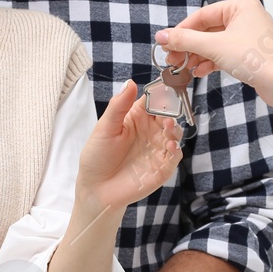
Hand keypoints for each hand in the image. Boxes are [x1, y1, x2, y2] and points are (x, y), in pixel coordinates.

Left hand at [74, 79, 182, 211]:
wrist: (96, 189)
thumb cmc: (97, 157)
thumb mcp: (105, 128)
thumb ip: (118, 106)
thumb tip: (130, 82)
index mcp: (136, 118)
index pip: (153, 101)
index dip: (160, 94)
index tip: (165, 88)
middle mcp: (149, 131)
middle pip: (168, 115)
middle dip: (171, 111)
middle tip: (166, 112)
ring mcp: (157, 149)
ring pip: (175, 133)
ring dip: (175, 128)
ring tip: (168, 126)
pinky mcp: (163, 167)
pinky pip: (175, 155)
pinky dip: (176, 149)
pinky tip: (169, 145)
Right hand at [155, 0, 272, 106]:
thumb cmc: (255, 59)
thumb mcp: (214, 46)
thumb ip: (186, 40)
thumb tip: (162, 36)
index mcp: (241, 7)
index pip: (203, 15)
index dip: (182, 30)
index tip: (166, 42)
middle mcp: (246, 17)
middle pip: (208, 29)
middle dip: (189, 46)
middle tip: (172, 58)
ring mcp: (249, 36)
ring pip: (215, 43)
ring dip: (197, 55)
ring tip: (182, 67)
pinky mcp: (250, 53)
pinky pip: (224, 53)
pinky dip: (210, 61)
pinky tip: (198, 71)